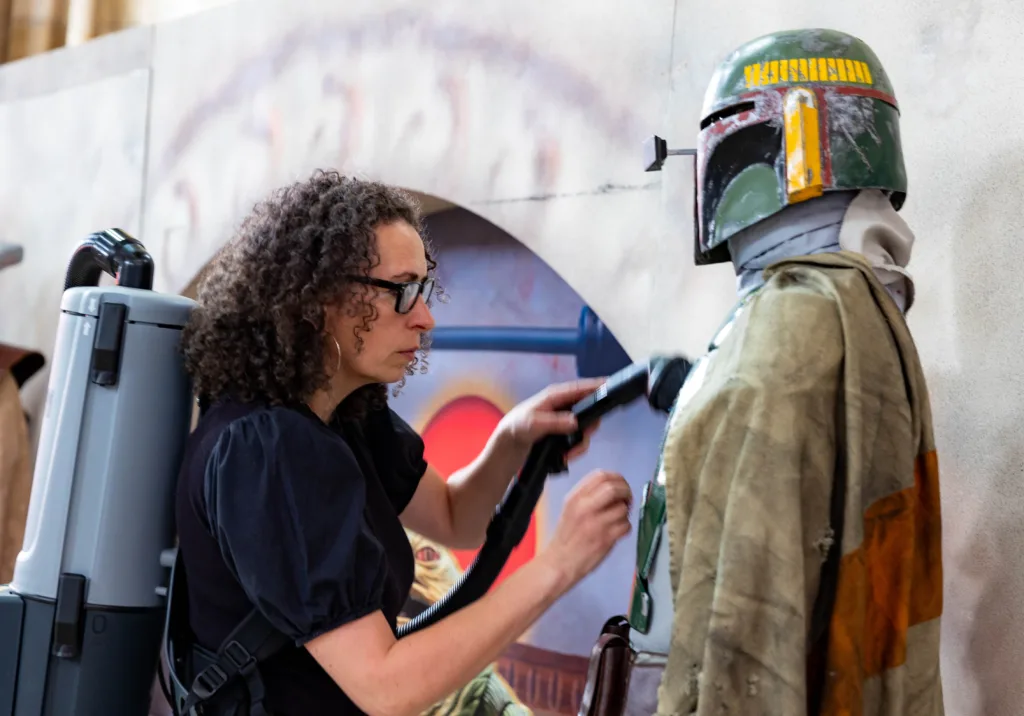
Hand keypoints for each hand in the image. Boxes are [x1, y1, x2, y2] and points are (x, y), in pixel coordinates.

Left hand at [495, 378, 604, 461]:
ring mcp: (563, 419)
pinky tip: (566, 456)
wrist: (507, 445)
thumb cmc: (516, 427)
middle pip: (588, 409)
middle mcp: (562, 405)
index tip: (611, 386)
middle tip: (584, 436)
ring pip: (585, 427)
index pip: (580, 388)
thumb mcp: (534, 424)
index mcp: (555, 396)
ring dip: (581, 442)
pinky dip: (575, 449)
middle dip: (590, 425)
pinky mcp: (562, 432)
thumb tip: (575, 422)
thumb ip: (555, 422)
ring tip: (569, 453)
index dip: (596, 386)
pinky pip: (578, 439)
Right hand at [539, 470, 631, 588]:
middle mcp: (585, 507)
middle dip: (626, 492)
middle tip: (626, 500)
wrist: (560, 563)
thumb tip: (614, 487)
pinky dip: (625, 528)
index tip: (621, 486)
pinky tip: (617, 532)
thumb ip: (588, 496)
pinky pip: (626, 525)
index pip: (601, 475)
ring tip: (618, 520)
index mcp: (575, 497)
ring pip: (622, 508)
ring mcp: (596, 523)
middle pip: (614, 488)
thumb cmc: (566, 536)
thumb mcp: (570, 508)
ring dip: (625, 513)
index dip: (617, 478)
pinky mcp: (606, 539)